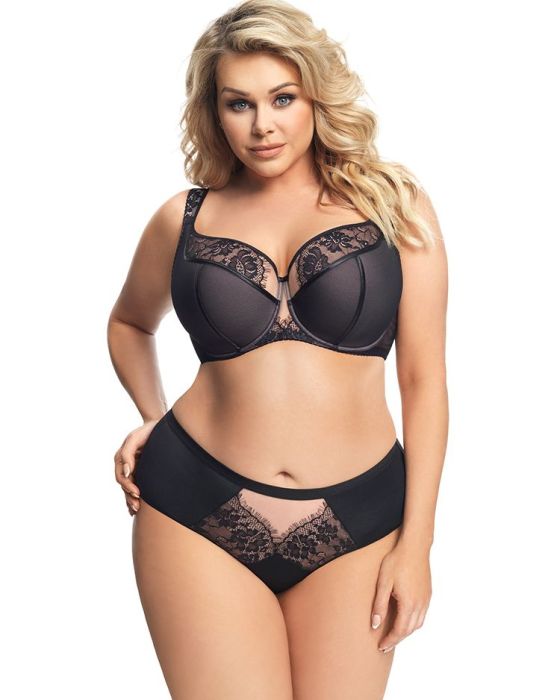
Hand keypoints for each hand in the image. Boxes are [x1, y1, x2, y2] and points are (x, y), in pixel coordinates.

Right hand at [114, 419, 159, 515]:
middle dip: (129, 497)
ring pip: (129, 487)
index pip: (121, 476)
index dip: (128, 486)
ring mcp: (133, 468)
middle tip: (137, 506)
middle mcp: (126, 465)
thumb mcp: (134, 439)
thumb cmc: (145, 431)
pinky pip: (136, 485)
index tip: (137, 493)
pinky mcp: (141, 471)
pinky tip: (137, 509)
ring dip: (131, 499)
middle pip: (124, 485)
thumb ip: (127, 453)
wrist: (157, 426)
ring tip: (136, 510)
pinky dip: (134, 496)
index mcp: (121, 458)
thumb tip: (127, 472)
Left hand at [370, 538, 431, 652]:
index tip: (381, 647)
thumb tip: (375, 625)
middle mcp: (420, 605)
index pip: (399, 630)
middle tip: (385, 645)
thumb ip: (379, 605)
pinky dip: (414, 622)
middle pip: (409, 630)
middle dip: (397, 639)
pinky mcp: (428, 593)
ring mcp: (426, 599)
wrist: (415, 547)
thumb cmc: (397, 561)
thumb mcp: (383, 583)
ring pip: (418, 624)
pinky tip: (406, 619)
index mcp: (409, 604)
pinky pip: (422, 615)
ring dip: (406, 632)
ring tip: (394, 635)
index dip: (390, 641)